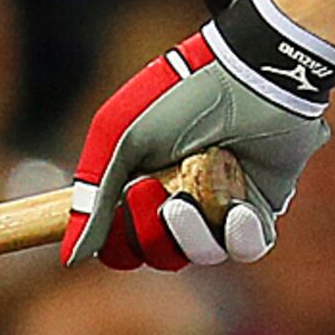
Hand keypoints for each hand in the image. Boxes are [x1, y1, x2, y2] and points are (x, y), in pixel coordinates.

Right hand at [67, 0, 334, 268]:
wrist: (253, 76)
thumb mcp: (120, 137)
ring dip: (190, 235)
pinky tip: (239, 210)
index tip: (114, 223)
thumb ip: (93, 199)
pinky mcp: (263, 208)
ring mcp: (221, 204)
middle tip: (149, 189)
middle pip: (157, 253)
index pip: (122, 240)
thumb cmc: (181, 96)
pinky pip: (247, 248)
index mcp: (141, 179)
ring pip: (200, 254)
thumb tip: (71, 258)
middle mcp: (181, 196)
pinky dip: (239, 236)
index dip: (116, 243)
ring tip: (187, 201)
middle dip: (149, 232)